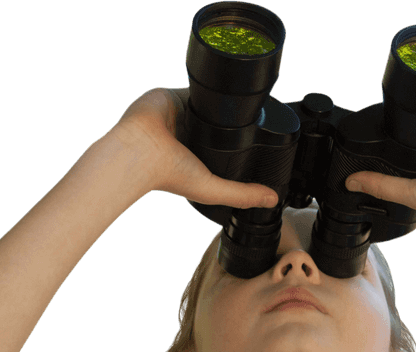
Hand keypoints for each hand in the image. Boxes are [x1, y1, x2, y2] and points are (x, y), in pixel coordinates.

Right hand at [112, 87, 278, 207]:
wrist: (142, 148)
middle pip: (216, 125)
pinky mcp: (173, 95)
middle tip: (254, 119)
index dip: (238, 146)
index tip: (258, 143)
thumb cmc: (169, 173)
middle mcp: (188, 137)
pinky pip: (194, 88)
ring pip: (208, 106)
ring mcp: (180, 115)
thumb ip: (242, 195)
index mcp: (195, 159)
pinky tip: (223, 86)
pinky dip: (207, 88)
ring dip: (221, 103)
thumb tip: (273, 200)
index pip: (222, 149)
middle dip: (231, 123)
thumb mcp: (213, 190)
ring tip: (244, 101)